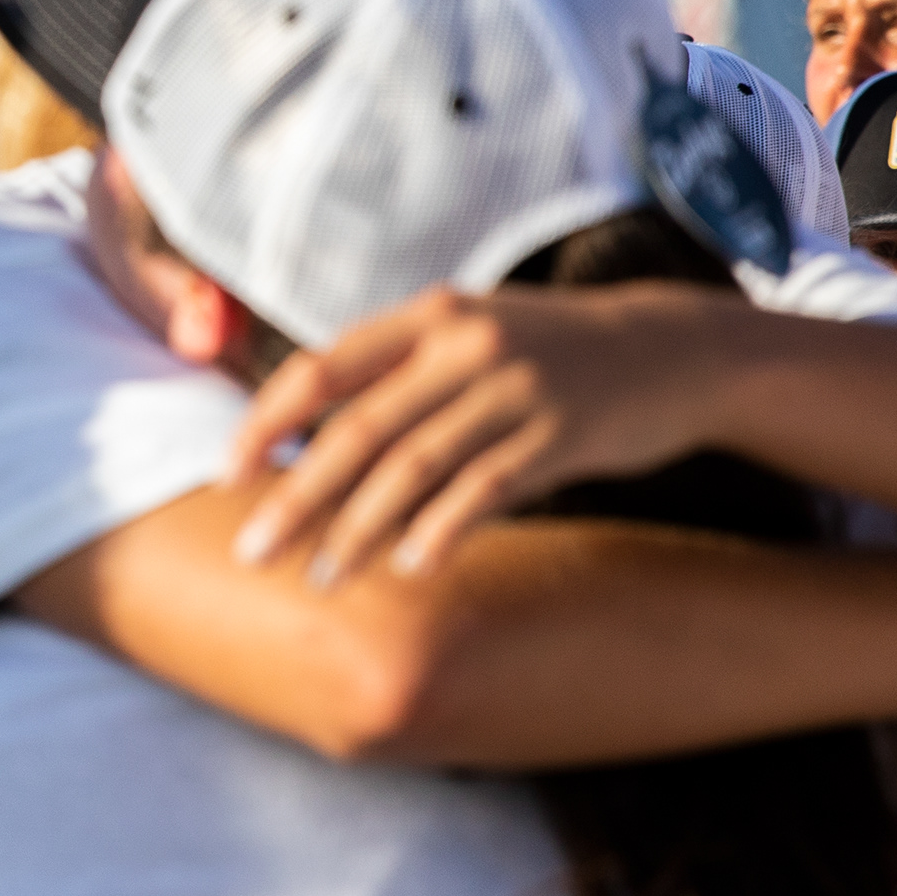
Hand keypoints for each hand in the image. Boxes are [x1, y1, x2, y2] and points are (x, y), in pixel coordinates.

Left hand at [224, 284, 735, 580]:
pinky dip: (442, 529)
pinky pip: (486, 488)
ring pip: (413, 467)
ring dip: (359, 531)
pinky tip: (412, 568)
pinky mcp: (561, 433)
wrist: (668, 352)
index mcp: (426, 316)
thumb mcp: (465, 336)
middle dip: (297, 497)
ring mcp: (515, 388)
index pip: (321, 368)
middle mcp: (463, 345)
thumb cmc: (545, 354)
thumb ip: (394, 375)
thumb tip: (303, 440)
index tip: (228, 476)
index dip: (267, 423)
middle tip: (250, 552)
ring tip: (320, 579)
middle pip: (358, 429)